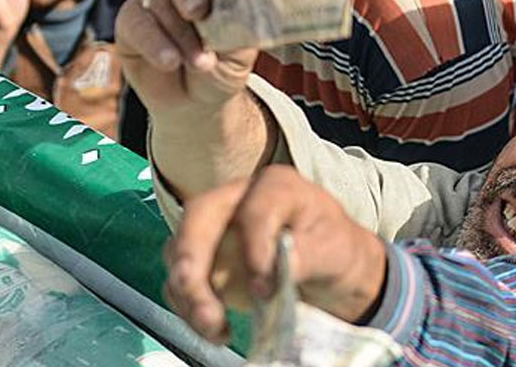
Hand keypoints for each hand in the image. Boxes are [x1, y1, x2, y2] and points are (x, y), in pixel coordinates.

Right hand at [115, 0, 255, 124]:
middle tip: (199, 13)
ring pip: (158, 2)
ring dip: (179, 34)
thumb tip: (243, 13)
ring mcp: (150, 2)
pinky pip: (136, 24)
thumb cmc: (223, 66)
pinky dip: (154, 43)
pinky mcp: (128, 24)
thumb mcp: (240, 50)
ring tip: (200, 63)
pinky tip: (170, 61)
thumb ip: (239, 28)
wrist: (198, 102)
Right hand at [164, 166, 387, 342]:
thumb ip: (307, 254)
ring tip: (213, 328)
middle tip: (205, 307)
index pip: (254, 210)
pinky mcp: (206, 260)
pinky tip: (214, 328)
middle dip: (192, 264)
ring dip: (188, 294)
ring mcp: (217, 228)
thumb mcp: (334, 249)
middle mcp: (238, 199)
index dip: (255, 249)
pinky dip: (188, 307)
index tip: (266, 287)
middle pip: (198, 219)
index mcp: (276, 187)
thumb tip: (281, 266)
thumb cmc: (334, 247)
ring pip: (181, 252)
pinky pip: (181, 280)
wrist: (330, 270)